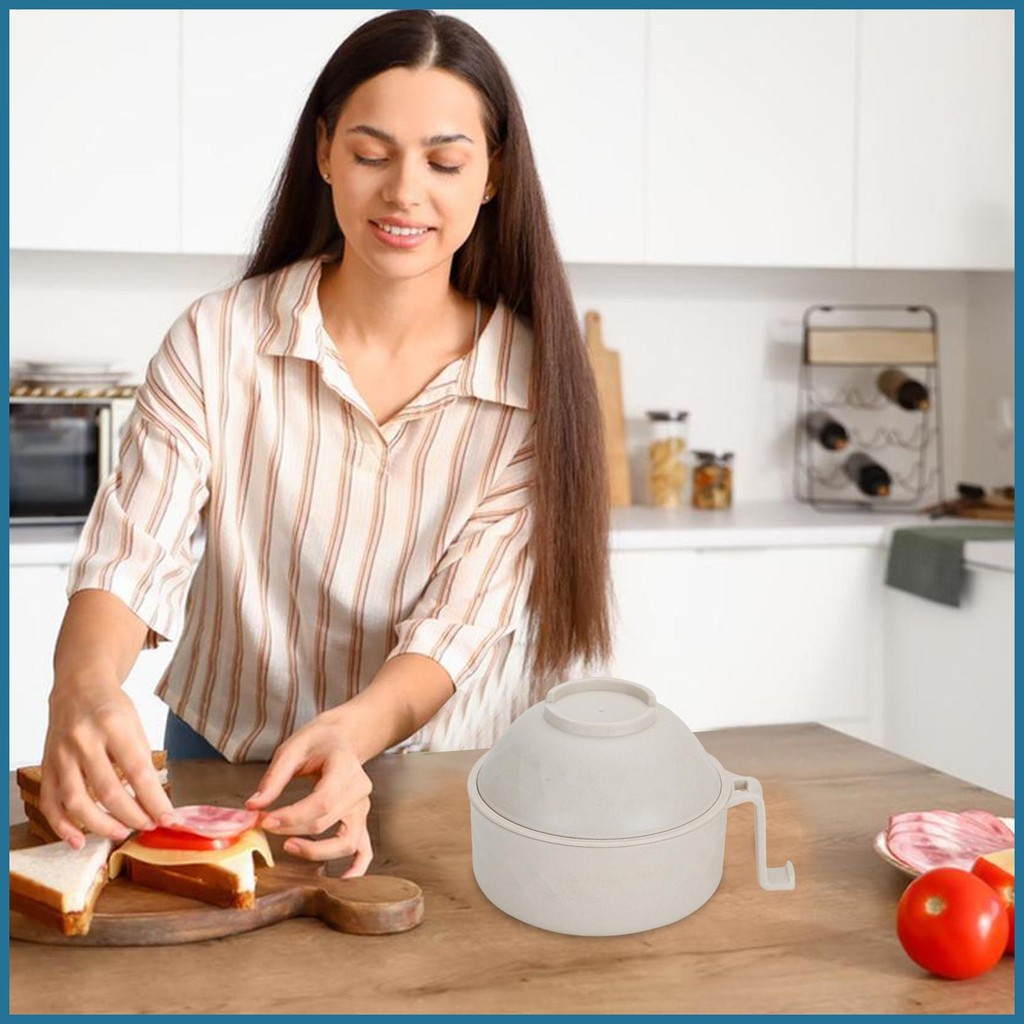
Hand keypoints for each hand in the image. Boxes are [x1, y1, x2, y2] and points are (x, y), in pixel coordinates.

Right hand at [40, 677, 172, 847]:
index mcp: (114, 725)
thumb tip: (153, 803)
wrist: (77, 688)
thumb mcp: (135, 725)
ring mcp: (61, 754)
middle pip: (107, 790)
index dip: (154, 800)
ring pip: (76, 801)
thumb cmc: (112, 708)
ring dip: (100, 825)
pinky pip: (50, 802)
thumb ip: (141, 761)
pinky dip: (62, 826)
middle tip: (147, 826)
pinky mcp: (46, 766)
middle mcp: (83, 740)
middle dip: (131, 816)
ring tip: (121, 833)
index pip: (138, 771)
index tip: (168, 819)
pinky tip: (78, 839)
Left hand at [244, 712, 372, 876]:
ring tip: (289, 847)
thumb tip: (253, 807)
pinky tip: (343, 881)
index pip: (323, 801)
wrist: (344, 737)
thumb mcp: (292, 748)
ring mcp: (363, 807)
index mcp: (345, 767)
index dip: (293, 816)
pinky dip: (356, 867)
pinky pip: (364, 849)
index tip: (265, 820)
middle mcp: (359, 789)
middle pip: (327, 821)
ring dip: (317, 852)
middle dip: (292, 829)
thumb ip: (274, 778)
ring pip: (346, 841)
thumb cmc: (318, 740)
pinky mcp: (361, 819)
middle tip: (266, 825)